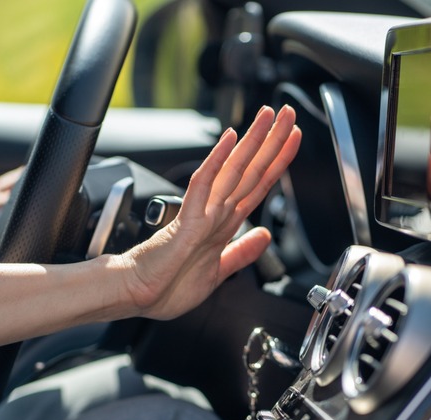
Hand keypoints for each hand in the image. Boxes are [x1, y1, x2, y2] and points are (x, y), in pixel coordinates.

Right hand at [118, 105, 300, 319]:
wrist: (135, 296)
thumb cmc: (168, 285)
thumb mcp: (219, 271)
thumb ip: (242, 252)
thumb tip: (265, 236)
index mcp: (225, 223)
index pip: (259, 185)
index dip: (279, 161)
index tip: (295, 138)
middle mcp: (217, 212)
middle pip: (252, 170)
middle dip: (273, 141)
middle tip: (289, 112)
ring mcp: (203, 213)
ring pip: (234, 170)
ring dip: (253, 142)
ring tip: (268, 116)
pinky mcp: (187, 221)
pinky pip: (204, 185)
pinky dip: (217, 162)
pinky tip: (229, 140)